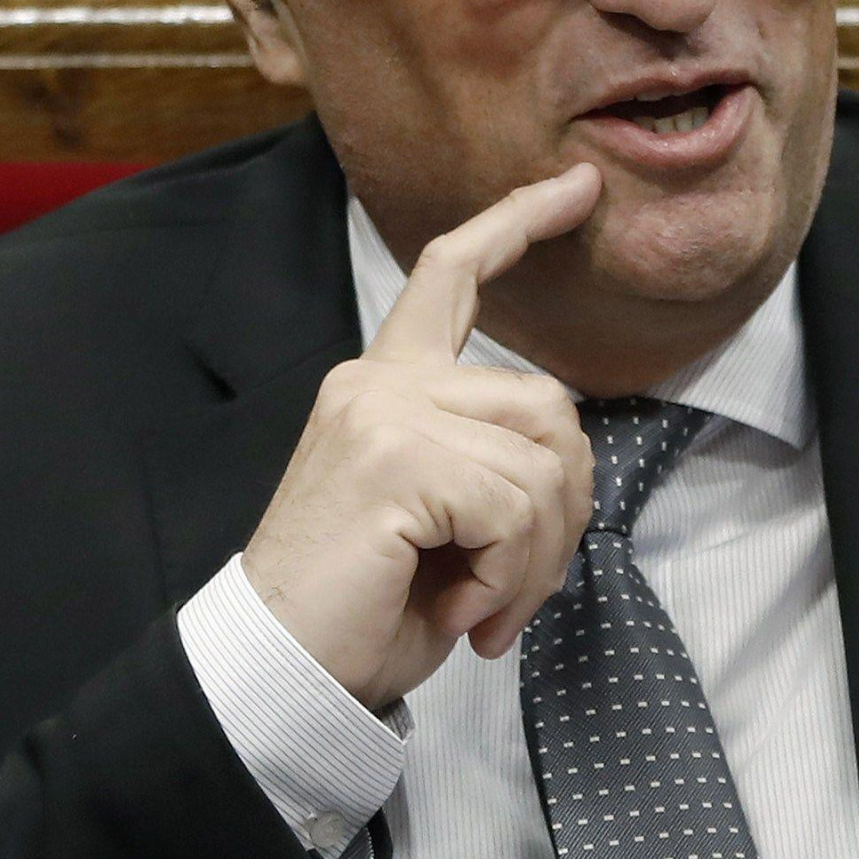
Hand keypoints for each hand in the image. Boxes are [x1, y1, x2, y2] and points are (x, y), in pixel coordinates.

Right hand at [238, 167, 602, 713]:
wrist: (281, 670)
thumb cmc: (361, 608)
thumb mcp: (441, 520)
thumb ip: (490, 461)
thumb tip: (564, 462)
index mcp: (381, 384)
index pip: (449, 275)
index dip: (518, 222)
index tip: (577, 188)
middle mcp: (376, 382)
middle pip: (546, 403)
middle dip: (565, 507)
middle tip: (519, 589)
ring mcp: (382, 415)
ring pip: (543, 462)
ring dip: (538, 557)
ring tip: (488, 609)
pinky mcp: (395, 462)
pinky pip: (515, 508)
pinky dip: (510, 577)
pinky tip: (464, 612)